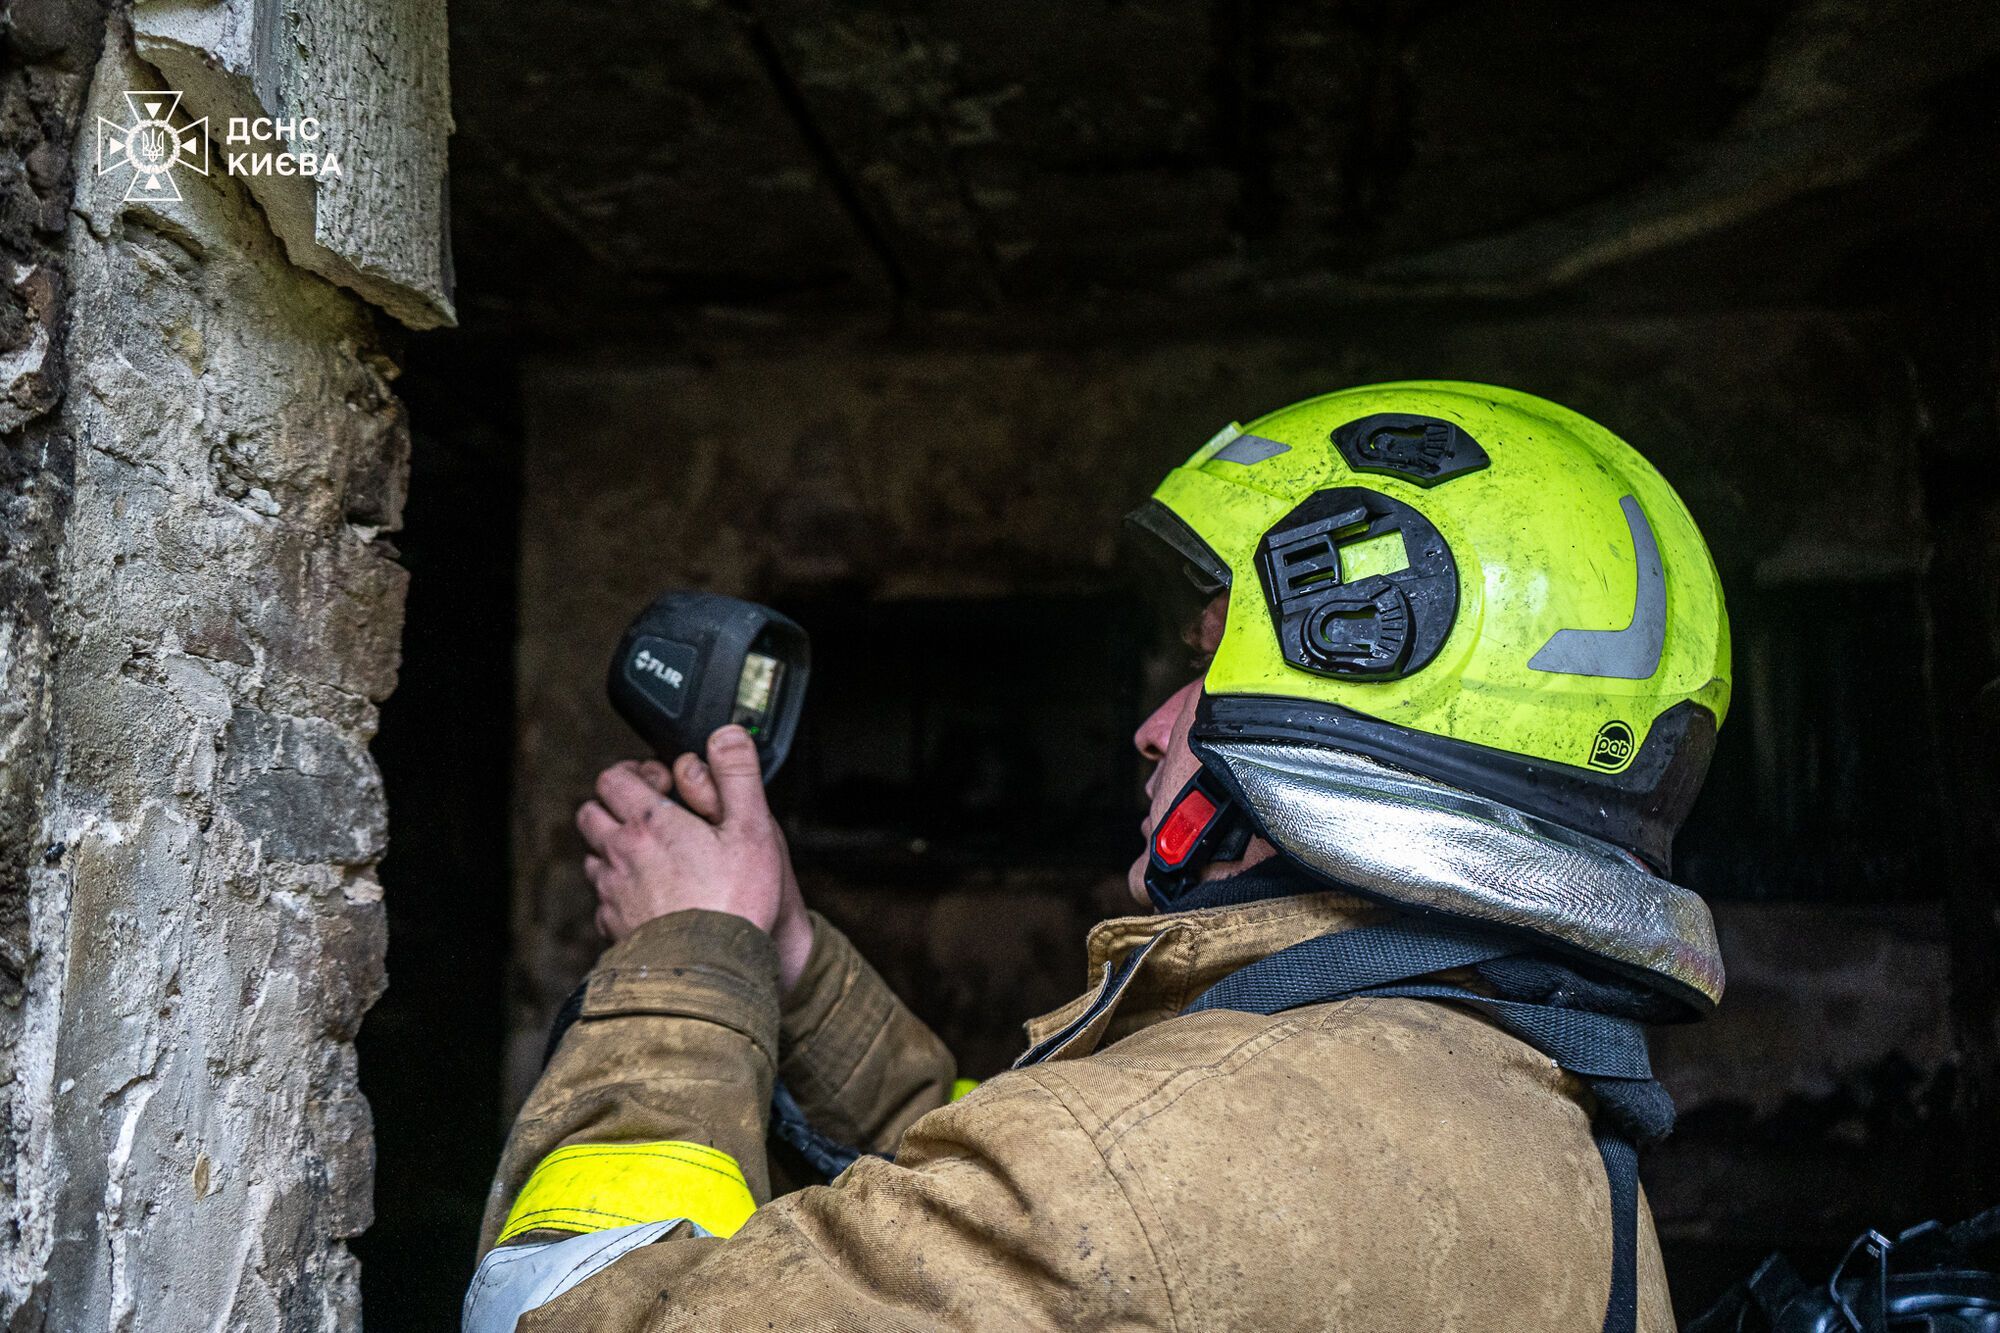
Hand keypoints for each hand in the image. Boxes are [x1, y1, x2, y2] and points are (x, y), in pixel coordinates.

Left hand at [576, 726, 813, 991]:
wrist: (709, 972)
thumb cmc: (735, 901)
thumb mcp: (752, 828)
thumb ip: (737, 775)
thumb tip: (726, 734)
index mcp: (649, 823)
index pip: (614, 777)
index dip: (637, 773)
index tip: (664, 784)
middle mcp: (620, 853)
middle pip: (592, 812)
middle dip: (616, 807)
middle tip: (652, 816)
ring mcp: (612, 892)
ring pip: (593, 856)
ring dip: (613, 850)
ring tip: (650, 859)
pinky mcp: (613, 926)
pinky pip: (603, 900)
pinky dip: (618, 893)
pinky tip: (649, 900)